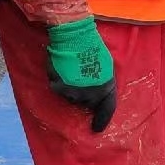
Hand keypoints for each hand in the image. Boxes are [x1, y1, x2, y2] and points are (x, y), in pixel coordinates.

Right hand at [46, 18, 117, 132]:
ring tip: (71, 70)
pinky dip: (58, 80)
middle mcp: (91, 95)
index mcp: (106, 88)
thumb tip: (98, 93)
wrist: (73, 35)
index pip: (107, 109)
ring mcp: (74, 93)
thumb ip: (103, 82)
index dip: (101, 120)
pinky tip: (61, 68)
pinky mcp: (58, 88)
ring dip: (70, 87)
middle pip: (86, 103)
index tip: (96, 130)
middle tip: (80, 78)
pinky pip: (57, 88)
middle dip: (84, 95)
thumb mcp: (105, 65)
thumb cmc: (92, 46)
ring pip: (70, 96)